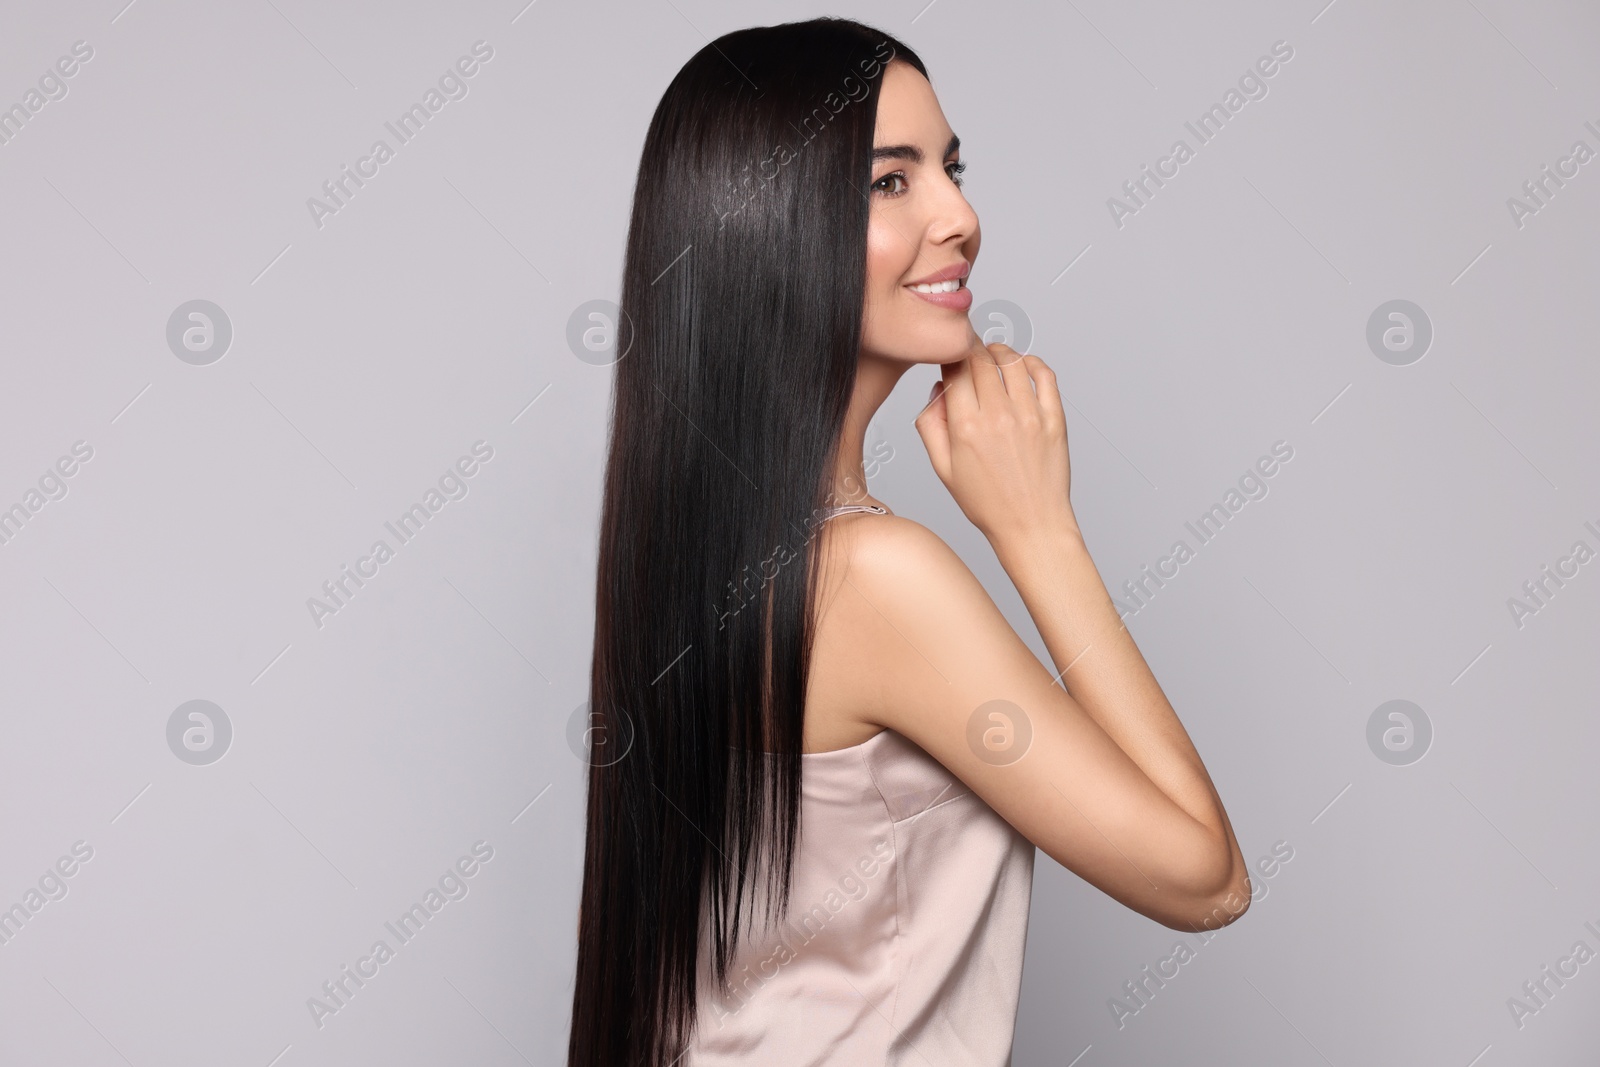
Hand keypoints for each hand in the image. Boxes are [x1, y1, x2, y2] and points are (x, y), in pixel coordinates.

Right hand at [914, 333, 1076, 544]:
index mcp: (967, 428)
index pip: (956, 368)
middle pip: (982, 358)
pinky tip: (1022, 366)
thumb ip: (931, 425)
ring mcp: (1030, 416)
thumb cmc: (988, 503)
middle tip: (968, 351)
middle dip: (971, 348)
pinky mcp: (1054, 419)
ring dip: (999, 351)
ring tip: (992, 355)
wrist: (1031, 525)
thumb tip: (938, 389)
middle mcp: (999, 417)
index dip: (949, 354)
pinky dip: (1031, 362)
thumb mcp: (943, 468)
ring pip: (1012, 361)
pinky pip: (1044, 375)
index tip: (948, 354)